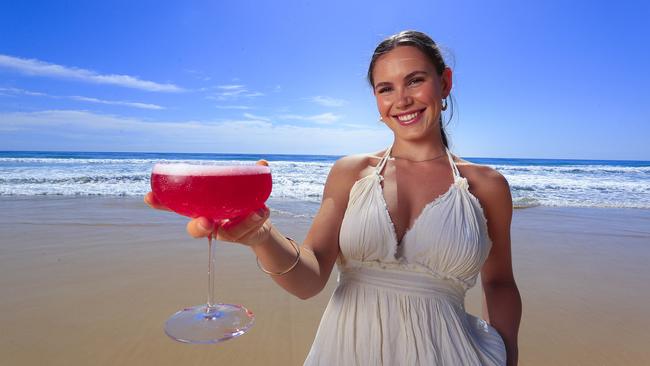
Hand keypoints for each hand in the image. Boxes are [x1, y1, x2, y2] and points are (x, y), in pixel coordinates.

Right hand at [144, 159, 271, 246]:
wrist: (258, 228)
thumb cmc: (240, 206)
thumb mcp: (239, 188)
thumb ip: (248, 176)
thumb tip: (262, 163)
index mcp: (202, 210)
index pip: (177, 208)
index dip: (162, 203)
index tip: (149, 196)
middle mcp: (211, 224)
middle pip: (196, 230)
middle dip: (198, 227)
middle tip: (207, 222)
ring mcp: (227, 233)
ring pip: (230, 233)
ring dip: (242, 222)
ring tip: (256, 210)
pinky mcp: (243, 236)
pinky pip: (250, 230)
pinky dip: (257, 218)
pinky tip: (263, 209)